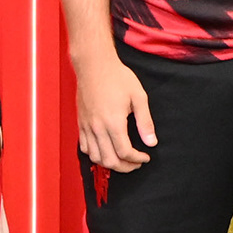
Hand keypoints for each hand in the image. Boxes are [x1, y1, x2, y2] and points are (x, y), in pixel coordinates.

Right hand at [75, 50, 158, 170]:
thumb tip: (151, 142)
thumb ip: (145, 122)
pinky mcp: (81, 123)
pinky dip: (95, 155)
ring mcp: (87, 126)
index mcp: (113, 122)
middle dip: (125, 167)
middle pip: (109, 160)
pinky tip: (105, 150)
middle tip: (136, 163)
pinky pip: (84, 147)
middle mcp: (98, 128)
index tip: (145, 157)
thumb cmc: (118, 77)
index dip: (137, 160)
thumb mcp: (139, 97)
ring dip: (110, 163)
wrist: (94, 65)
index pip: (125, 153)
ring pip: (95, 157)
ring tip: (122, 160)